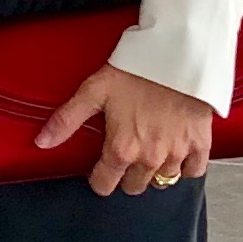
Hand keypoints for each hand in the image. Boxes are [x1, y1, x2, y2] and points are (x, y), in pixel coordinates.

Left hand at [32, 59, 213, 197]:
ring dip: (153, 171)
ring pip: (162, 181)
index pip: (104, 185)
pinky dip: (185, 167)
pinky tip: (176, 153)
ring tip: (149, 151)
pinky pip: (193, 171)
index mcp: (121, 149)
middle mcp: (149, 158)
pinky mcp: (200, 144)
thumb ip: (67, 120)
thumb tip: (42, 142)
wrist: (178, 55)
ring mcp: (177, 154)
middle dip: (126, 175)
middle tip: (125, 155)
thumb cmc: (136, 69)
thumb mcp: (94, 90)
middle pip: (134, 186)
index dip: (99, 177)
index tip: (100, 167)